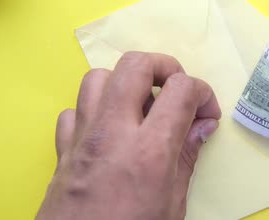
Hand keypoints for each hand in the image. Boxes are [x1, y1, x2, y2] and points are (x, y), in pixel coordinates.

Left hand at [36, 52, 220, 219]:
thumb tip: (202, 125)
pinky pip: (74, 110)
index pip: (181, 89)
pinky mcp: (62, 150)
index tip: (206, 114)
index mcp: (149, 150)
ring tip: (142, 107)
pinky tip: (110, 131)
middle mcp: (113, 132)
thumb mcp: (172, 205)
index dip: (203, 93)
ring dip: (125, 83)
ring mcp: (82, 138)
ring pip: (98, 77)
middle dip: (164, 67)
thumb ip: (187, 157)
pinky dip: (95, 110)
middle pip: (135, 65)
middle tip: (176, 91)